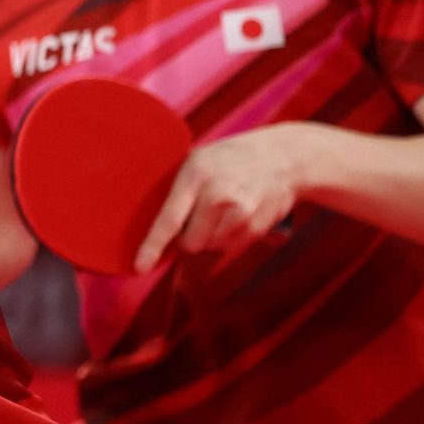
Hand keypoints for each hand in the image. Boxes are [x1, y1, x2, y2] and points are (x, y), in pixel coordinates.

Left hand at [134, 123, 307, 271]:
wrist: (284, 156)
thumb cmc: (232, 159)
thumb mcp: (200, 160)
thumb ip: (180, 188)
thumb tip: (161, 228)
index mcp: (195, 174)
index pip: (169, 219)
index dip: (153, 246)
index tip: (140, 266)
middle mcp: (217, 194)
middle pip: (190, 242)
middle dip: (189, 236)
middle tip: (200, 215)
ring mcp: (239, 212)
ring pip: (211, 246)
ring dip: (211, 236)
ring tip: (224, 209)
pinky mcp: (256, 226)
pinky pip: (231, 246)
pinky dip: (230, 237)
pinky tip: (239, 213)